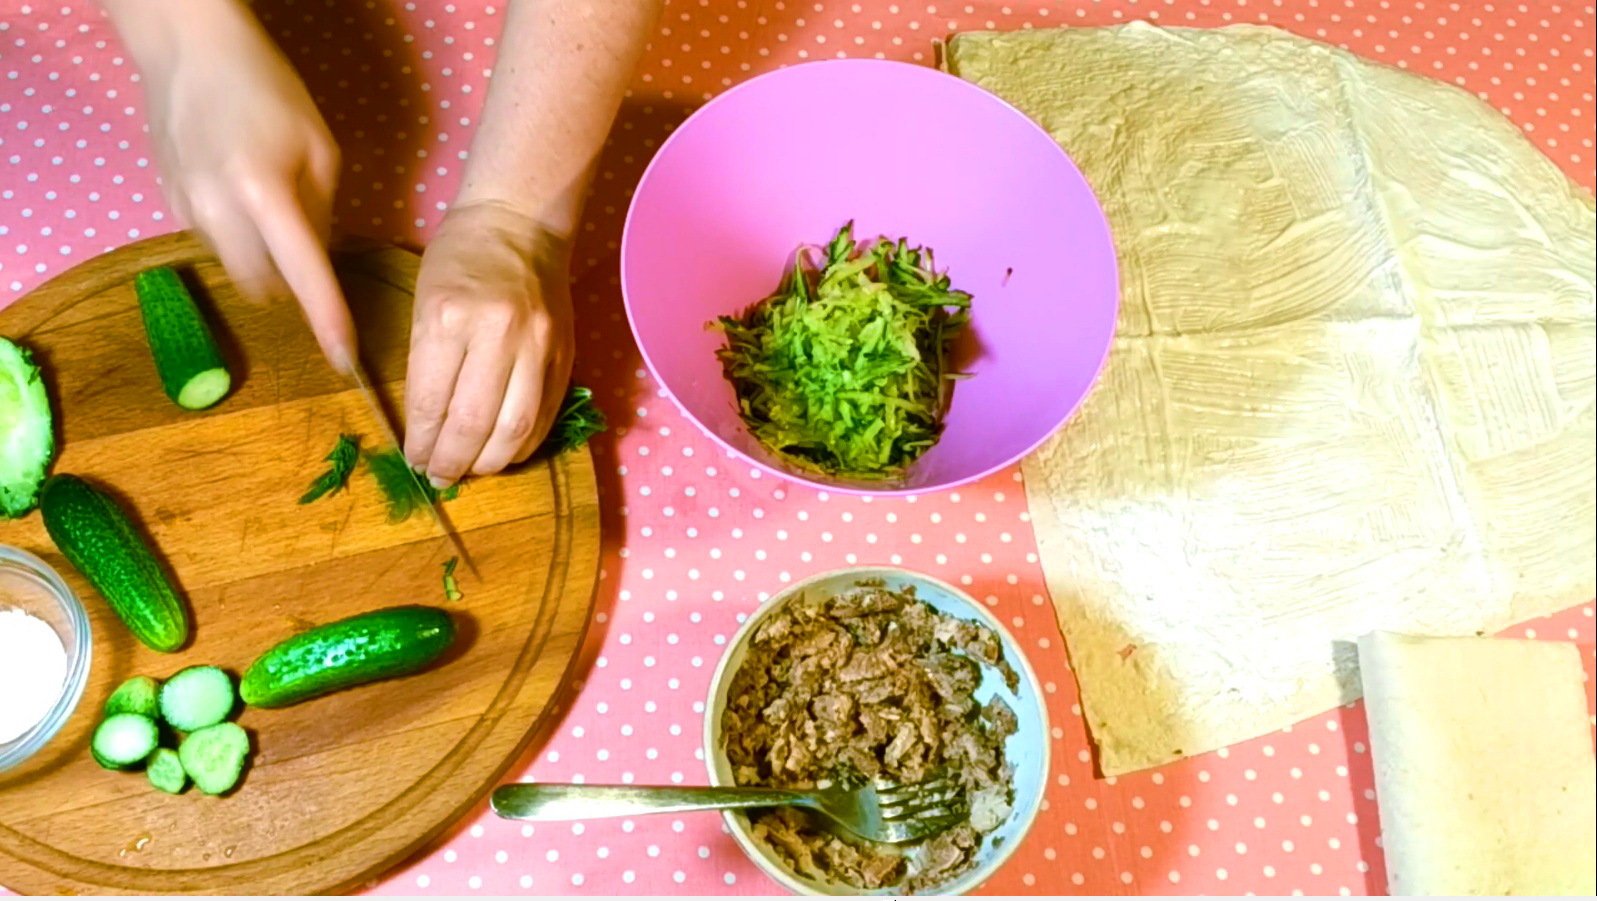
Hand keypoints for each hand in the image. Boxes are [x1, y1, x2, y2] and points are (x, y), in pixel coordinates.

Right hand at [130, 1, 352, 368]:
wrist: (188, 51)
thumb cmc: (268, 91)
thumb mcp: (319, 148)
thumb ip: (323, 212)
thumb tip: (319, 261)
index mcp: (264, 193)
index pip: (304, 275)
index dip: (327, 321)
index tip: (344, 360)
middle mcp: (218, 211)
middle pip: (264, 288)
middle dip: (292, 285)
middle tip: (307, 246)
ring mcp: (186, 210)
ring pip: (237, 270)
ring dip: (264, 261)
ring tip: (271, 209)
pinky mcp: (169, 205)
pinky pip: (213, 243)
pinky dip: (237, 238)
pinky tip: (239, 193)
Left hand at [403, 202, 575, 485]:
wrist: (520, 223)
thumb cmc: (459, 259)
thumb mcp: (424, 302)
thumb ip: (427, 365)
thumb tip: (427, 430)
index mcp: (449, 318)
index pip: (431, 402)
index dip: (421, 444)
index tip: (414, 461)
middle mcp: (498, 334)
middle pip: (474, 424)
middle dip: (453, 462)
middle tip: (440, 477)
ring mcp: (538, 345)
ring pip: (516, 429)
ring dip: (491, 462)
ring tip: (472, 470)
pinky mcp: (564, 354)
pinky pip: (545, 415)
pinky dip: (523, 443)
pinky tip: (504, 450)